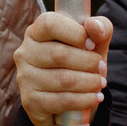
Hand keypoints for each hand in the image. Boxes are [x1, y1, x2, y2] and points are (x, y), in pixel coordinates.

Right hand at [13, 11, 112, 125]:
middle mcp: (25, 53)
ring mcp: (25, 78)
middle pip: (58, 54)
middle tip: (101, 67)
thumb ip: (99, 28)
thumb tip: (95, 26)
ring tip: (101, 83)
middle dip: (87, 62)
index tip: (92, 44)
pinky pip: (61, 101)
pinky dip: (84, 100)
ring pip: (62, 80)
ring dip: (89, 82)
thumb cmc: (80, 61)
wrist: (68, 98)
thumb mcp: (93, 43)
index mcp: (37, 32)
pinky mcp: (30, 101)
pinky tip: (95, 97)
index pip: (50, 24)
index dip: (75, 33)